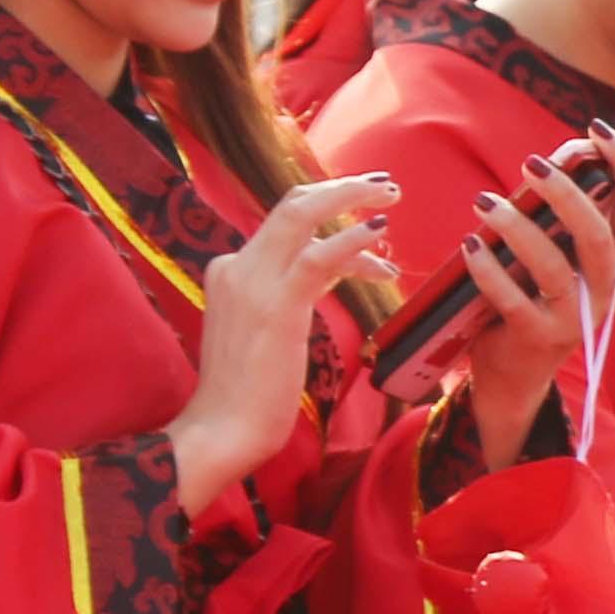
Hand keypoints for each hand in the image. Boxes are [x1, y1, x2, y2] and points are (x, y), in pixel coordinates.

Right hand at [177, 174, 396, 517]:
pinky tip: (378, 234)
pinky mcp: (275, 306)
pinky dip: (350, 239)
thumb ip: (296, 292)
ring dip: (351, 197)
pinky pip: (317, 257)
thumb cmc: (249, 391)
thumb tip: (335, 268)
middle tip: (385, 184)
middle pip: (291, 204)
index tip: (368, 211)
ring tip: (392, 197)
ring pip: (302, 214)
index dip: (330, 210)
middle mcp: (236, 266)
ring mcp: (252, 282)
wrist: (222, 429)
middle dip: (342, 187)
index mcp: (232, 270)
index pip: (286, 224)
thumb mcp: (273, 328)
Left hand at [449, 146, 614, 461]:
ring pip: (555, 267)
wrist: (517, 371)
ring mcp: (576, 317)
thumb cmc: (535, 293)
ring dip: (517, 228)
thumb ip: (562, 211)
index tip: (597, 128)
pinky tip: (471, 245)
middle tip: (529, 164)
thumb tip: (556, 159)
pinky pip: (514, 300)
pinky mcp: (540, 338)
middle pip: (596, 232)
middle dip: (565, 192)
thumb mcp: (559, 251)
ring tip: (484, 203)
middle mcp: (607, 287)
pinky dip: (489, 270)